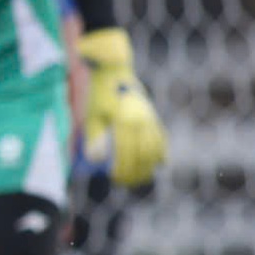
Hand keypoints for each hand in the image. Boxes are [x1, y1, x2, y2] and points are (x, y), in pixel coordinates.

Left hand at [75, 26, 166, 188]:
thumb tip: (97, 160)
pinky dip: (162, 152)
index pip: (126, 153)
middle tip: (125, 182)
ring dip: (149, 166)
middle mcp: (141, 120)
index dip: (122, 169)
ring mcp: (150, 118)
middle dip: (136, 172)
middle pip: (143, 155)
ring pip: (155, 149)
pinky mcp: (153, 116)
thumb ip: (94, 138)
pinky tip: (160, 164)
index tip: (115, 179)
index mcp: (125, 121)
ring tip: (141, 178)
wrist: (114, 71)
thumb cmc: (99, 95)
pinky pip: (162, 138)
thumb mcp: (93, 116)